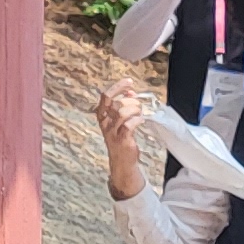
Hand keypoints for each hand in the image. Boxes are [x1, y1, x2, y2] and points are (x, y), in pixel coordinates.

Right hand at [95, 82, 148, 197]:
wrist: (122, 161)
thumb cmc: (121, 138)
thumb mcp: (118, 120)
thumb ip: (123, 106)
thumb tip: (130, 92)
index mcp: (102, 116)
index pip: (106, 97)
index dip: (117, 87)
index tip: (129, 82)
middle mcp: (105, 123)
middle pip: (115, 104)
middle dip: (130, 101)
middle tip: (138, 104)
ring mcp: (113, 132)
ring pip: (121, 113)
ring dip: (135, 110)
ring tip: (140, 113)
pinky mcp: (122, 140)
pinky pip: (128, 125)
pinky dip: (137, 120)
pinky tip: (141, 120)